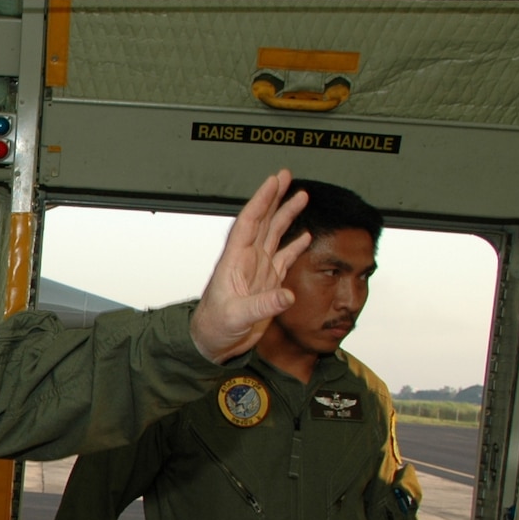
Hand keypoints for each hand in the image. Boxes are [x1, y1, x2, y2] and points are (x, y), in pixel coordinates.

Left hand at [188, 169, 310, 362]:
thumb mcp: (236, 317)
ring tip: (301, 196)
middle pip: (262, 221)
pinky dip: (295, 246)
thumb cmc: (214, 328)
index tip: (273, 181)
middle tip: (286, 176)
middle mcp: (247, 260)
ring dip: (286, 215)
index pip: (249, 222)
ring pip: (274, 235)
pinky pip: (283, 258)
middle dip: (274, 197)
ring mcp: (257, 270)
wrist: (213, 343)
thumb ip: (261, 306)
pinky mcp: (267, 282)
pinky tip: (305, 235)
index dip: (261, 200)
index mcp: (235, 261)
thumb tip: (286, 296)